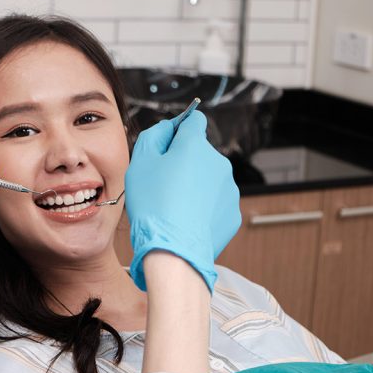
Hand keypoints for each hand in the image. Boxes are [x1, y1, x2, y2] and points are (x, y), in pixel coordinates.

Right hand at [125, 111, 240, 291]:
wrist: (173, 252)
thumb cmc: (153, 206)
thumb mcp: (140, 162)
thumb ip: (154, 136)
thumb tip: (168, 128)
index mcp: (195, 145)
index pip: (194, 120)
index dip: (178, 129)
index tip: (167, 145)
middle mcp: (219, 163)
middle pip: (200, 153)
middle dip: (184, 162)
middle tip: (162, 184)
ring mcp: (229, 189)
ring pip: (208, 179)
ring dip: (194, 186)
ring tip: (173, 207)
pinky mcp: (232, 213)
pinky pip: (214, 203)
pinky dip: (202, 208)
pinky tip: (185, 221)